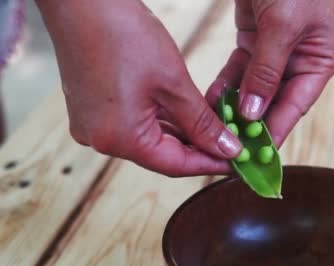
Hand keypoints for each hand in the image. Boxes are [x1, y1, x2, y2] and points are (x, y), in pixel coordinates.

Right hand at [36, 0, 241, 176]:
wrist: (80, 1)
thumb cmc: (123, 35)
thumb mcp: (174, 83)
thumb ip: (202, 122)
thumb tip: (228, 149)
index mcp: (120, 139)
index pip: (176, 166)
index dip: (211, 164)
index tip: (239, 161)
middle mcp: (102, 140)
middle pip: (162, 155)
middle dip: (199, 149)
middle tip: (233, 143)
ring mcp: (94, 125)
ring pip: (150, 139)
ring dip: (183, 134)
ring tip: (216, 128)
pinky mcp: (93, 110)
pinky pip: (135, 124)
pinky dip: (162, 121)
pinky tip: (187, 115)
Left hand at [206, 0, 333, 146]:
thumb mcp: (281, 26)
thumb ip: (266, 70)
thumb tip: (253, 112)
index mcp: (322, 59)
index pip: (297, 104)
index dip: (278, 131)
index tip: (260, 157)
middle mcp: (302, 59)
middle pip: (275, 101)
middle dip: (253, 123)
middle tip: (233, 148)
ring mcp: (276, 52)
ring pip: (254, 89)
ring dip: (235, 106)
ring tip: (217, 128)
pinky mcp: (255, 40)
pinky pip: (239, 70)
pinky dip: (227, 84)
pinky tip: (213, 100)